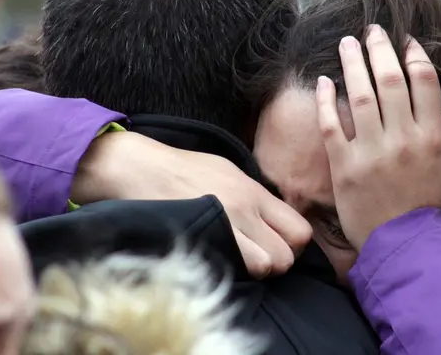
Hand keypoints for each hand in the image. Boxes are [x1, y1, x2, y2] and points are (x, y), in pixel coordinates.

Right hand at [71, 131, 312, 278]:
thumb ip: (254, 197)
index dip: (294, 247)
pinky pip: (235, 268)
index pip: (300, 230)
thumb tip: (274, 221)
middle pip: (287, 255)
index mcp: (254, 192)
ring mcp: (224, 224)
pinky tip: (221, 263)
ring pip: (266, 266)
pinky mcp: (202, 238)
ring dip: (256, 271)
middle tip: (259, 259)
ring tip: (240, 263)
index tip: (277, 247)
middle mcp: (245, 208)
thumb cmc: (182, 169)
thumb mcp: (227, 171)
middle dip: (277, 263)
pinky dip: (233, 272)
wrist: (139, 167)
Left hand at [316, 25, 440, 249]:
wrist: (406, 248)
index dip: (415, 55)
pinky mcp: (344, 167)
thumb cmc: (433, 212)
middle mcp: (402, 139)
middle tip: (372, 30)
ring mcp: (371, 152)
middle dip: (380, 48)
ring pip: (359, 95)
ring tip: (347, 43)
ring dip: (352, 63)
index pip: (424, 82)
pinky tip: (324, 81)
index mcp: (433, 138)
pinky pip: (332, 125)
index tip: (407, 41)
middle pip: (389, 80)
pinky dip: (327, 101)